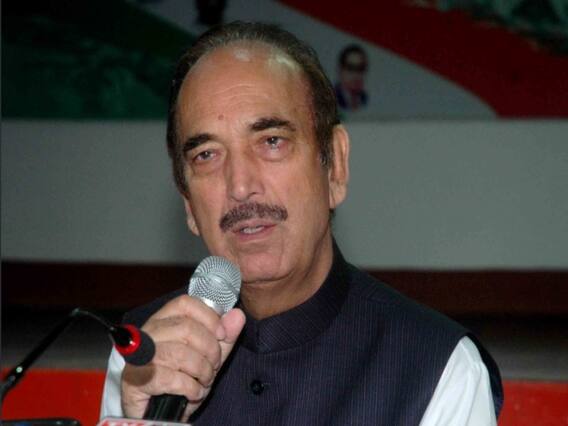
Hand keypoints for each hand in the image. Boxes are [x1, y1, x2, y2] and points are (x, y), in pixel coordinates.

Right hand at [120, 295, 245, 419]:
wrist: (157, 411)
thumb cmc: (181, 377)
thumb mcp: (207, 356)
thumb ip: (224, 337)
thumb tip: (237, 315)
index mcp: (163, 320)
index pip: (185, 304)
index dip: (209, 316)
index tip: (222, 334)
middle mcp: (148, 334)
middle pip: (186, 328)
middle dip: (210, 349)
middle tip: (214, 365)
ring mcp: (141, 356)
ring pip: (181, 353)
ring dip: (202, 370)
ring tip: (205, 380)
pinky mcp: (138, 379)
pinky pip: (173, 379)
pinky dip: (192, 388)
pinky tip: (194, 392)